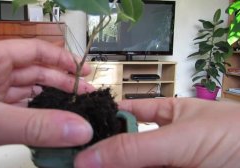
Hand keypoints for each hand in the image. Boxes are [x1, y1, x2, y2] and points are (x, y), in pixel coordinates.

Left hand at [0, 39, 93, 165]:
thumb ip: (34, 126)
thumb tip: (76, 128)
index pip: (34, 50)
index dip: (62, 59)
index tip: (83, 71)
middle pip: (34, 71)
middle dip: (61, 81)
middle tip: (85, 93)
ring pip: (26, 93)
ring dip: (49, 100)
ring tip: (72, 108)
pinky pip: (16, 111)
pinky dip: (34, 116)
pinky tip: (48, 122)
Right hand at [75, 98, 239, 167]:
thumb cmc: (237, 140)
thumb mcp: (183, 138)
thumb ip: (135, 148)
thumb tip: (87, 156)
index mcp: (168, 115)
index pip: (128, 112)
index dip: (103, 118)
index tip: (77, 129)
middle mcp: (164, 143)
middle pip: (124, 146)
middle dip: (101, 154)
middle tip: (72, 161)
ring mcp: (168, 165)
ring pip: (131, 166)